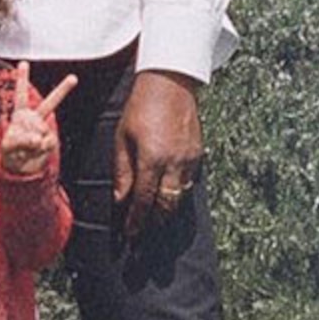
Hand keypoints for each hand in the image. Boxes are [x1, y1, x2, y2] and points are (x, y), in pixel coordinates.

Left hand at [1, 61, 75, 175]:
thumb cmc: (11, 153)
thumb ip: (20, 140)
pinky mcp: (51, 141)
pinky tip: (35, 151)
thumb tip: (36, 139)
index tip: (24, 62)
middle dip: (63, 90)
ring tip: (25, 148)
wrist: (21, 169)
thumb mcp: (8, 146)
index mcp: (20, 115)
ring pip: (43, 129)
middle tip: (74, 77)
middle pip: (51, 102)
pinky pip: (47, 142)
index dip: (22, 78)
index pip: (20, 94)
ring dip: (33, 141)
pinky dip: (40, 148)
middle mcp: (34, 119)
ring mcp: (44, 129)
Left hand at [113, 69, 201, 238]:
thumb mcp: (122, 138)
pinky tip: (167, 193)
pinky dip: (177, 191)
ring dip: (167, 209)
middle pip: (167, 205)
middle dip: (154, 221)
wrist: (169, 85)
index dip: (137, 220)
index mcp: (152, 159)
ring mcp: (190, 160)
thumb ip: (122, 171)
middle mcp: (175, 164)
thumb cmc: (139, 108)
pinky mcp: (199, 155)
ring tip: (153, 218)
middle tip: (142, 232)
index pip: (144, 200)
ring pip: (180, 196)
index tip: (130, 234)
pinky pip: (188, 181)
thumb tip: (119, 199)